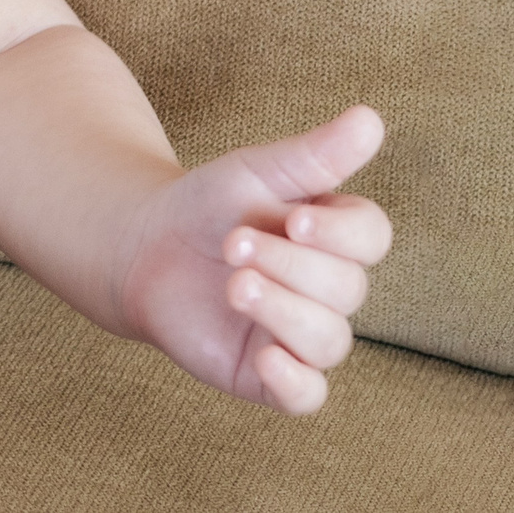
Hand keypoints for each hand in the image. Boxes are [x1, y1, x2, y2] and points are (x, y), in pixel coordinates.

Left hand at [113, 105, 392, 413]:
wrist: (143, 246)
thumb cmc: (208, 204)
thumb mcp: (257, 172)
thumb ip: (315, 154)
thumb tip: (371, 118)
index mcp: (335, 236)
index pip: (370, 237)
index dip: (340, 233)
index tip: (295, 219)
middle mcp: (329, 289)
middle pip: (345, 287)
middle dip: (289, 264)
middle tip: (232, 243)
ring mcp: (302, 334)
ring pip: (327, 339)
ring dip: (283, 310)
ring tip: (233, 283)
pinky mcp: (270, 373)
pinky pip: (306, 395)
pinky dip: (295, 383)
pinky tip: (267, 361)